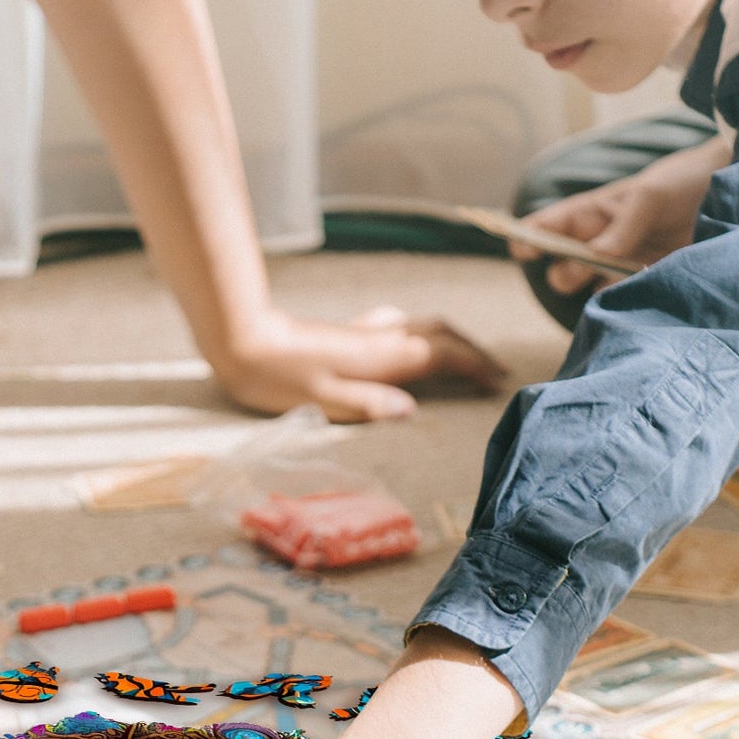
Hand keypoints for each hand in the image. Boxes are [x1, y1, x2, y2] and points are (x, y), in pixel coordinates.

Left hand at [213, 305, 507, 422]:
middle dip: (470, 349)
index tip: (498, 381)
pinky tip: (409, 343)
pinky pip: (397, 328)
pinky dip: (418, 336)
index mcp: (380, 357)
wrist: (240, 340)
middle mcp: (378, 338)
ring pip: (419, 327)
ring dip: (447, 340)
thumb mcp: (323, 400)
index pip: (442, 354)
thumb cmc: (277, 377)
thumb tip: (410, 411)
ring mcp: (362, 332)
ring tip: (462, 359)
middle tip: (492, 371)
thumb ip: (368, 405)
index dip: (474, 365)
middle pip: (439, 334)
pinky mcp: (346, 333)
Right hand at [508, 134, 731, 298]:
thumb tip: (594, 259)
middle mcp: (600, 242)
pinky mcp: (644, 283)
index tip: (522, 249)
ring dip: (596, 291)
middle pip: (561, 269)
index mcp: (592, 214)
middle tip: (591, 265)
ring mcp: (621, 266)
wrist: (734, 197)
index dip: (528, 237)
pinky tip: (640, 293)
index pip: (547, 226)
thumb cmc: (685, 182)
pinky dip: (622, 305)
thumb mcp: (651, 195)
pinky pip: (620, 303)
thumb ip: (621, 228)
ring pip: (588, 290)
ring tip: (623, 278)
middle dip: (567, 273)